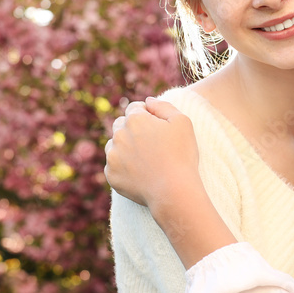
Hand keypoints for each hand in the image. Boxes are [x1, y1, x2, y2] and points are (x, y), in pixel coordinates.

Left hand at [104, 97, 201, 214]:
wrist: (174, 192)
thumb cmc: (181, 155)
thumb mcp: (182, 122)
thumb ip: (163, 106)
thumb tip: (147, 101)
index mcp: (134, 119)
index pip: (134, 108)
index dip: (147, 115)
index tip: (157, 127)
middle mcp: (119, 135)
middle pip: (121, 124)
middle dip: (132, 129)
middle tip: (150, 144)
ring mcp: (113, 156)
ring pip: (114, 145)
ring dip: (125, 147)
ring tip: (145, 160)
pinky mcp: (111, 175)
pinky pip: (113, 166)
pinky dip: (123, 167)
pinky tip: (140, 173)